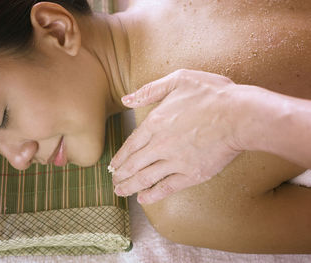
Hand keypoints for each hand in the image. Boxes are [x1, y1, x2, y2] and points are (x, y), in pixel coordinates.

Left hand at [110, 69, 243, 203]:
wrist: (240, 114)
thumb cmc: (212, 94)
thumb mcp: (179, 80)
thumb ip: (150, 90)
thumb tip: (126, 99)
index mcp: (155, 122)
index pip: (130, 145)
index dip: (120, 158)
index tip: (113, 166)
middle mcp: (160, 144)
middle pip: (134, 164)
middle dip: (121, 175)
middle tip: (114, 182)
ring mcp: (175, 161)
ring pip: (145, 178)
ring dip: (130, 186)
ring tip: (120, 191)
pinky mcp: (192, 174)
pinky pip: (167, 187)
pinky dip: (153, 194)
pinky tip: (143, 198)